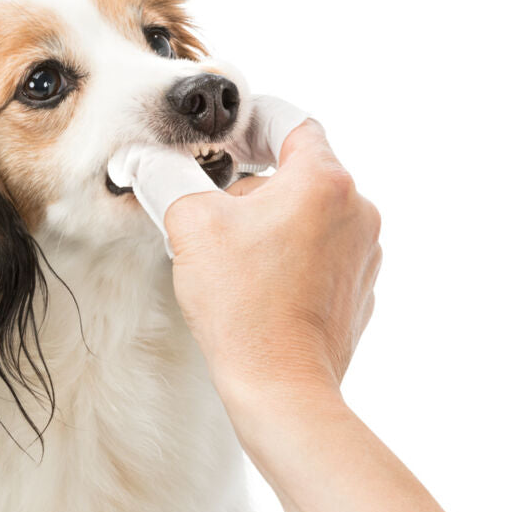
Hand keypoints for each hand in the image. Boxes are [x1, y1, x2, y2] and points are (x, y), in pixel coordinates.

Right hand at [163, 120, 381, 414]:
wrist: (282, 388)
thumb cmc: (245, 309)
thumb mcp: (191, 226)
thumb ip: (167, 177)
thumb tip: (148, 160)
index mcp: (325, 181)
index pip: (291, 123)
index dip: (250, 123)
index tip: (224, 138)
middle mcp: (358, 212)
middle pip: (299, 173)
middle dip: (252, 183)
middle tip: (210, 205)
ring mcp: (364, 255)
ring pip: (310, 216)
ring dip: (271, 222)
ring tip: (230, 252)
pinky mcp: (357, 292)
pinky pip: (320, 256)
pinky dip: (290, 257)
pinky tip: (256, 283)